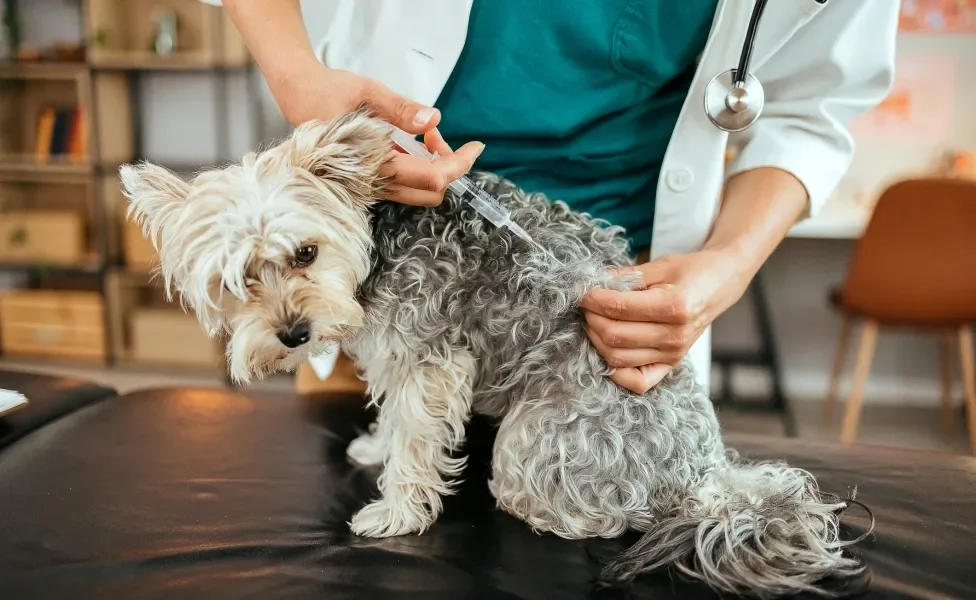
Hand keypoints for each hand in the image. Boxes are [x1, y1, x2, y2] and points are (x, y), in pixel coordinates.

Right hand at [273, 62, 484, 205]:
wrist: (297, 97)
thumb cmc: (329, 91)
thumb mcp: (367, 91)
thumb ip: (400, 108)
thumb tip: (432, 118)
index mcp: (374, 163)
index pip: (433, 176)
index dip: (460, 162)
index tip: (475, 145)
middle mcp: (374, 182)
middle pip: (432, 191)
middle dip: (449, 165)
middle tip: (439, 135)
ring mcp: (371, 186)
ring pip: (419, 192)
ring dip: (434, 167)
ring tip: (425, 136)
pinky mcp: (369, 183)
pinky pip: (405, 186)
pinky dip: (419, 167)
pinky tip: (412, 143)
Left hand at [579, 250, 748, 393]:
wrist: (719, 285)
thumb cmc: (690, 271)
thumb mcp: (659, 265)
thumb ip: (624, 277)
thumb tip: (590, 284)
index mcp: (674, 306)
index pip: (619, 308)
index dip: (593, 299)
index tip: (581, 290)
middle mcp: (674, 336)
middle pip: (614, 336)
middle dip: (591, 318)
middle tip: (586, 304)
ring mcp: (673, 355)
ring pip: (617, 358)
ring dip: (596, 339)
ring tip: (594, 320)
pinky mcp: (670, 365)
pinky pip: (636, 382)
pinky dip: (615, 370)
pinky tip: (608, 348)